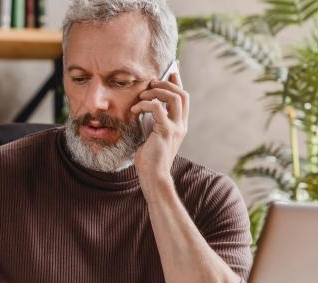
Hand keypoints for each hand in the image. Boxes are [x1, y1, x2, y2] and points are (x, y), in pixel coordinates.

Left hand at [130, 72, 188, 197]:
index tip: (170, 70)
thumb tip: (144, 107)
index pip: (183, 98)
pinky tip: (134, 110)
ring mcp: (176, 128)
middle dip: (166, 83)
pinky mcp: (166, 132)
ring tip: (141, 96)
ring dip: (157, 92)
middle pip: (183, 94)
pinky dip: (145, 105)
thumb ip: (153, 121)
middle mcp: (181, 125)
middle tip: (150, 83)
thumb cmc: (149, 159)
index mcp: (179, 124)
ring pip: (175, 97)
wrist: (153, 176)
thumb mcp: (152, 135)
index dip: (177, 82)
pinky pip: (157, 109)